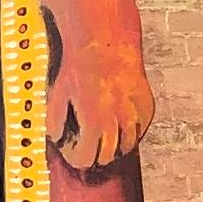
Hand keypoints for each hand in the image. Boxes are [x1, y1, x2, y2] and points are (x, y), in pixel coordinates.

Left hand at [48, 42, 154, 171]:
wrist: (105, 43)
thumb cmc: (78, 70)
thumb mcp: (57, 95)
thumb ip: (55, 125)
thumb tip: (59, 142)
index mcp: (94, 119)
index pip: (86, 158)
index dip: (75, 155)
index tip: (70, 144)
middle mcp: (118, 119)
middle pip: (106, 157)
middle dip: (92, 152)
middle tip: (84, 136)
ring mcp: (136, 114)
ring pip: (127, 147)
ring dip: (113, 145)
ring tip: (101, 128)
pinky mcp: (148, 108)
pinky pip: (139, 131)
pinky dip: (128, 131)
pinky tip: (116, 117)